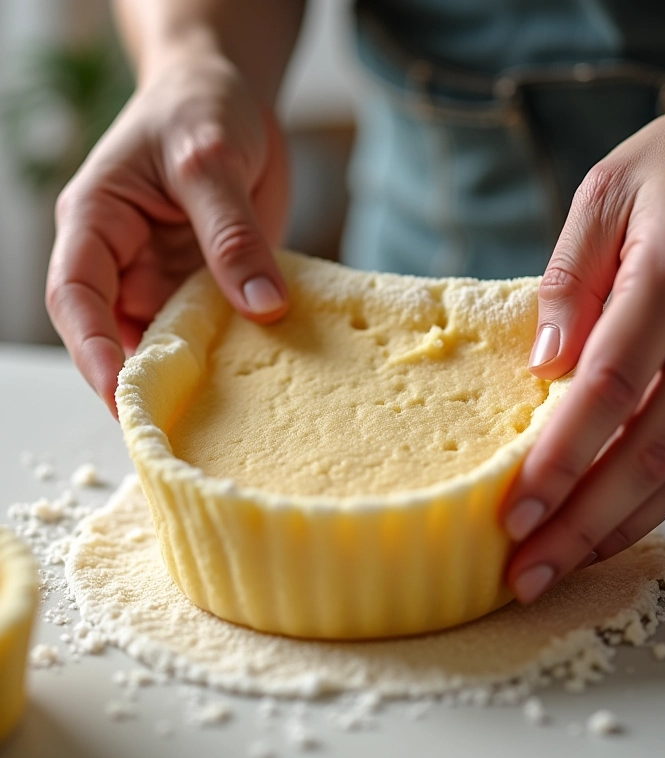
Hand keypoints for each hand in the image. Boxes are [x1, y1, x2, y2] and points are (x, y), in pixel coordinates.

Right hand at [46, 51, 289, 415]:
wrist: (230, 95)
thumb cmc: (200, 107)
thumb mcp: (211, 160)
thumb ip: (232, 233)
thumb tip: (261, 305)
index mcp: (97, 222)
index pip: (76, 296)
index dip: (91, 349)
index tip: (118, 394)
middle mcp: (125, 260)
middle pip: (119, 333)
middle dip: (143, 381)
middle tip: (178, 429)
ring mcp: (167, 276)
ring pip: (169, 340)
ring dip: (191, 374)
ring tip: (224, 415)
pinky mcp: (208, 283)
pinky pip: (214, 328)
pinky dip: (231, 353)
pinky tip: (259, 377)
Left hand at [503, 79, 664, 601]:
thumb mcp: (609, 191)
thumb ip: (569, 278)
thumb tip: (543, 364)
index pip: (606, 390)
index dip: (559, 459)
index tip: (515, 511)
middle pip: (646, 450)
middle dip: (583, 523)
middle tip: (529, 573)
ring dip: (623, 526)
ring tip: (566, 566)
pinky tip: (622, 523)